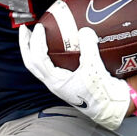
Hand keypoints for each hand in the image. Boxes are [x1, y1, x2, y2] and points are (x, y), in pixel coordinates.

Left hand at [19, 23, 134, 130]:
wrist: (111, 107)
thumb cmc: (101, 93)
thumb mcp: (95, 68)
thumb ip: (89, 47)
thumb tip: (85, 30)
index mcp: (55, 81)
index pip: (38, 58)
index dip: (36, 41)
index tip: (40, 27)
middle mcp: (53, 83)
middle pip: (31, 63)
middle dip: (26, 45)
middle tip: (25, 30)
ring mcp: (59, 83)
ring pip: (39, 66)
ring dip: (34, 51)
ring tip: (35, 37)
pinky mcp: (68, 82)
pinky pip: (51, 67)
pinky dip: (48, 55)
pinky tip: (56, 47)